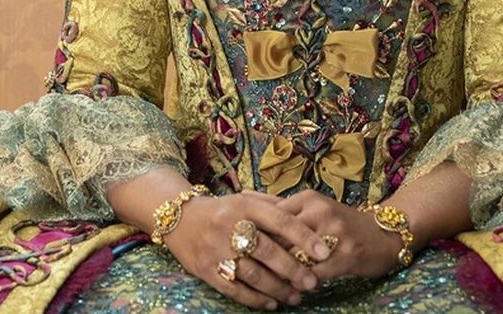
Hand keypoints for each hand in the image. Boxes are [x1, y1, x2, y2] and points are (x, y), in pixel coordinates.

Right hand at [162, 193, 331, 309]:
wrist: (179, 218)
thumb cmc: (222, 210)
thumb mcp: (244, 200)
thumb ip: (272, 208)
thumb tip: (307, 221)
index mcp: (244, 206)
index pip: (280, 220)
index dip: (303, 236)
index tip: (323, 251)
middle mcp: (230, 226)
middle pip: (267, 251)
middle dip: (293, 269)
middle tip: (312, 282)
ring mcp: (217, 249)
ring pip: (253, 273)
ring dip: (277, 288)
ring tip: (296, 296)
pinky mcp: (206, 269)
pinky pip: (234, 289)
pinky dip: (255, 299)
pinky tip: (271, 303)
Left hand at [247, 190, 405, 282]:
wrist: (382, 235)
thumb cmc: (341, 222)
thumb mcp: (312, 207)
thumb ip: (281, 206)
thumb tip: (243, 197)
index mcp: (307, 198)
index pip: (269, 216)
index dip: (251, 234)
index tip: (236, 246)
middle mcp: (319, 211)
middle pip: (278, 237)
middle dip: (262, 256)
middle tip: (247, 270)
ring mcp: (333, 233)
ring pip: (295, 257)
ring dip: (280, 274)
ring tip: (268, 284)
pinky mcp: (345, 255)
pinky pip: (315, 273)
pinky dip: (302, 283)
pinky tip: (295, 289)